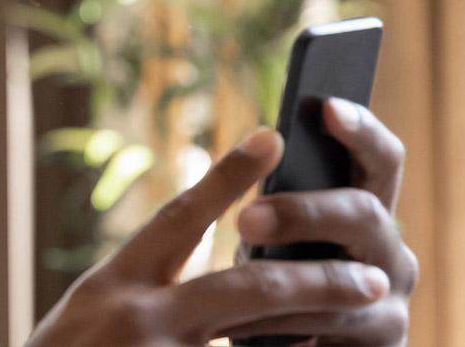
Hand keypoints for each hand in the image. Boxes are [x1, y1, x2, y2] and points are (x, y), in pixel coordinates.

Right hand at [29, 102, 412, 345]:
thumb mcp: (91, 312)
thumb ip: (145, 285)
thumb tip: (208, 250)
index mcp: (112, 283)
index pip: (178, 219)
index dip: (227, 176)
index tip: (272, 136)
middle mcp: (135, 318)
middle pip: (245, 289)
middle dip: (318, 280)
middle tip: (374, 275)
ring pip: (256, 335)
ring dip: (316, 326)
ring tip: (363, 313)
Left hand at [218, 98, 416, 343]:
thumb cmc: (273, 291)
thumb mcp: (275, 245)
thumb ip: (278, 211)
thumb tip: (256, 159)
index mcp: (368, 215)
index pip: (381, 160)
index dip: (361, 131)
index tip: (327, 106)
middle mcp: (392, 254)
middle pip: (366, 214)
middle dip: (304, 212)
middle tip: (244, 219)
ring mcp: (393, 304)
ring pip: (346, 285)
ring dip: (285, 284)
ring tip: (231, 282)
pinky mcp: (385, 346)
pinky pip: (334, 332)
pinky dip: (285, 330)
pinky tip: (243, 327)